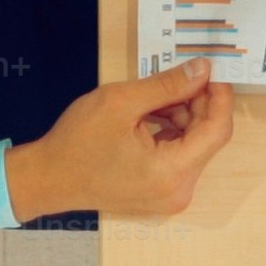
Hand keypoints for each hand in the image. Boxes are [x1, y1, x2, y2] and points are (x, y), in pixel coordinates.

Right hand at [4, 59, 233, 221]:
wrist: (45, 179)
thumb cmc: (77, 142)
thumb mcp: (121, 102)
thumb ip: (167, 85)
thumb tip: (203, 69)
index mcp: (171, 173)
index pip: (217, 131)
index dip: (220, 98)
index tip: (213, 73)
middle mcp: (178, 191)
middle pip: (207, 138)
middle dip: (198, 104)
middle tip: (181, 77)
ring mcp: (169, 196)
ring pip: (193, 145)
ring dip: (183, 117)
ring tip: (155, 97)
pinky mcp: (159, 193)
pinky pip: (178, 156)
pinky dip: (171, 132)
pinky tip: (151, 115)